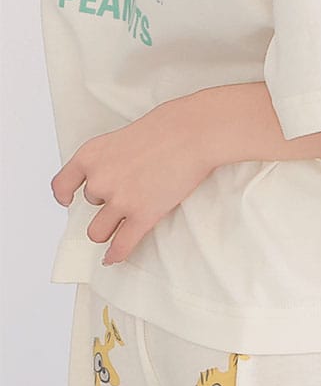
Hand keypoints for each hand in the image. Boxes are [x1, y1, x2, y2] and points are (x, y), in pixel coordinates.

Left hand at [51, 97, 215, 265]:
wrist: (194, 133)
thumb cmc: (170, 127)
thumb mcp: (125, 135)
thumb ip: (113, 158)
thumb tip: (119, 173)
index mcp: (91, 155)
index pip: (62, 183)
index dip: (63, 195)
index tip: (67, 200)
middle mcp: (99, 179)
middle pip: (89, 205)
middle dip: (105, 203)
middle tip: (125, 196)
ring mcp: (120, 200)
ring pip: (98, 231)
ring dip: (108, 230)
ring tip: (120, 227)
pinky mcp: (142, 215)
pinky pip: (121, 244)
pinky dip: (116, 254)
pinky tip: (113, 258)